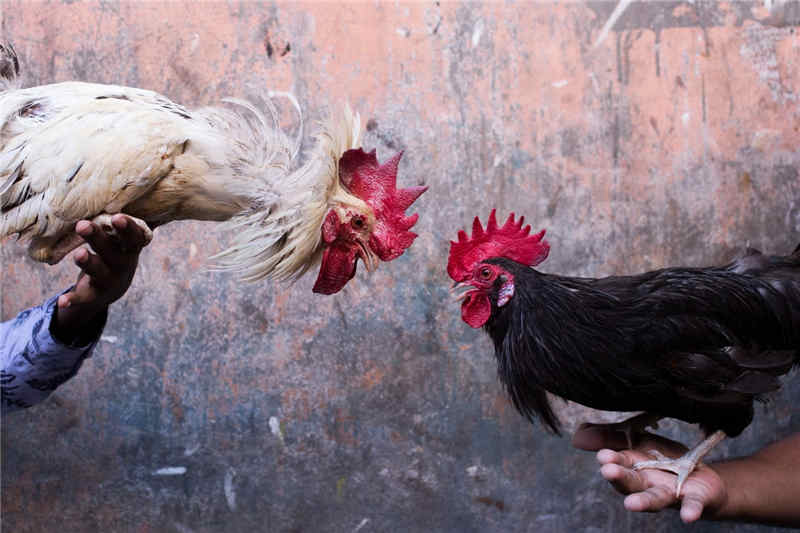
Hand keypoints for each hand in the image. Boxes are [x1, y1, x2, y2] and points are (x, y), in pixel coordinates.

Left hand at [53, 214, 149, 334]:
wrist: (112, 287)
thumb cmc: (115, 251)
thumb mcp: (122, 237)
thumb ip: (124, 219)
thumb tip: (135, 182)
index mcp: (130, 247)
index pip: (134, 236)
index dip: (127, 227)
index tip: (117, 217)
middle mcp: (123, 263)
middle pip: (113, 251)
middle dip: (99, 239)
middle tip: (83, 225)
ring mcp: (110, 279)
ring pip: (99, 271)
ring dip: (89, 263)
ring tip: (79, 255)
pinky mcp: (95, 294)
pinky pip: (84, 297)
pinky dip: (74, 299)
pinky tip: (62, 301)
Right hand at [573, 424, 727, 522]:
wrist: (702, 478)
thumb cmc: (664, 461)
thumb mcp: (638, 441)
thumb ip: (609, 437)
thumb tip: (576, 436)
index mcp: (633, 466)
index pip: (619, 463)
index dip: (611, 460)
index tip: (602, 456)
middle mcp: (647, 483)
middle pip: (632, 482)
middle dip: (620, 477)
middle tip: (608, 471)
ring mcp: (670, 492)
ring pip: (654, 498)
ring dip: (643, 502)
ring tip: (631, 505)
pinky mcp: (695, 499)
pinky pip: (693, 505)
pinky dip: (690, 510)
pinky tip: (688, 516)